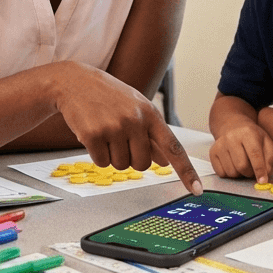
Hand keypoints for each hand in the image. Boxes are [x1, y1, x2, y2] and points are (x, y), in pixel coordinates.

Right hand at [53, 62, 201, 194]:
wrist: (75, 82)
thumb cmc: (110, 96)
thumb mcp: (136, 108)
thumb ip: (152, 134)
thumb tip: (166, 161)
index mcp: (150, 114)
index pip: (174, 147)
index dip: (186, 171)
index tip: (197, 190)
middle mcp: (135, 120)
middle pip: (143, 164)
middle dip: (132, 158)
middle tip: (120, 139)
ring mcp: (114, 127)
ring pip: (121, 166)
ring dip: (113, 156)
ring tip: (106, 132)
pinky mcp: (94, 135)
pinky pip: (101, 163)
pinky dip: (97, 154)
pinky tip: (94, 134)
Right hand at [209, 120, 272, 183]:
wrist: (232, 126)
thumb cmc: (251, 136)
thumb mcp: (266, 141)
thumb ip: (270, 158)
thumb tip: (266, 174)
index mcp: (248, 133)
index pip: (254, 154)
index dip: (259, 170)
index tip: (263, 181)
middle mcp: (231, 137)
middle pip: (242, 166)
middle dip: (250, 173)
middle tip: (252, 169)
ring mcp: (220, 145)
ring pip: (231, 172)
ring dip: (240, 174)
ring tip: (243, 165)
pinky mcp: (212, 152)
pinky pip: (221, 173)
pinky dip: (229, 174)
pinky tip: (233, 164)